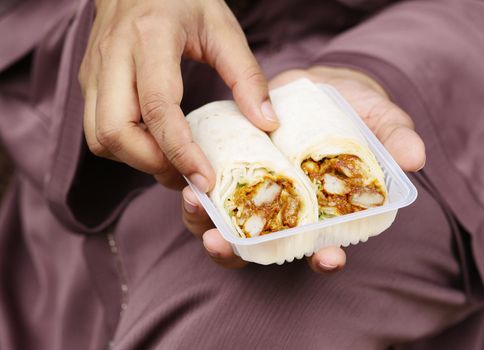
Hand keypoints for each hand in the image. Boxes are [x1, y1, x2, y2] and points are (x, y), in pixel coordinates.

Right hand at [79, 0, 278, 190]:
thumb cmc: (183, 0)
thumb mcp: (223, 29)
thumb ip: (247, 76)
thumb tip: (266, 124)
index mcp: (150, 38)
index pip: (159, 108)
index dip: (181, 152)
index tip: (205, 180)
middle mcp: (113, 56)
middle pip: (115, 132)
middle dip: (151, 164)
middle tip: (187, 174)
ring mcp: (94, 70)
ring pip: (100, 138)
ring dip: (136, 160)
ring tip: (172, 162)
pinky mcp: (89, 81)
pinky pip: (99, 129)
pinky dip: (126, 148)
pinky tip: (154, 143)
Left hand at [182, 66, 425, 272]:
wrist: (319, 89)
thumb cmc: (352, 110)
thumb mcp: (377, 118)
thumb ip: (394, 137)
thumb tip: (416, 157)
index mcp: (325, 213)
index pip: (326, 247)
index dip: (326, 258)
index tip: (327, 258)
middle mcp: (287, 213)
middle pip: (265, 248)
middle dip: (242, 253)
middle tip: (223, 245)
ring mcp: (258, 197)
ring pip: (231, 228)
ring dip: (209, 226)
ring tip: (195, 206)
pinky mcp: (235, 176)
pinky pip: (211, 197)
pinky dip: (198, 197)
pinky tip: (188, 185)